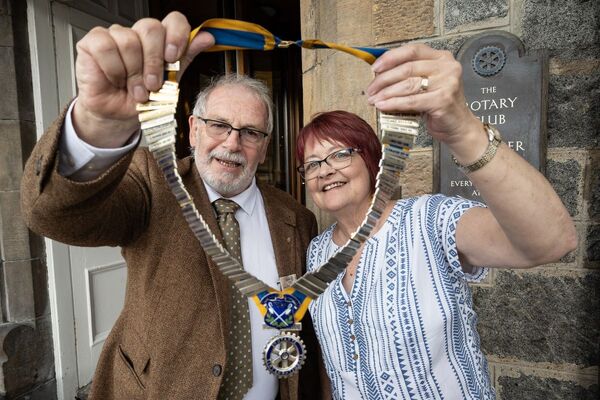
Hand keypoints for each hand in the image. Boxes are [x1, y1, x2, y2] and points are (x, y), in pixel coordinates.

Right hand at [72, 11, 214, 147]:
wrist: (118, 116)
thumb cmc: (142, 99)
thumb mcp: (170, 82)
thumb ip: (186, 58)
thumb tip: (207, 38)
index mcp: (159, 40)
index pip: (173, 20)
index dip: (176, 35)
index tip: (173, 57)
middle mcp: (137, 34)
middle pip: (150, 28)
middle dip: (154, 62)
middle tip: (152, 84)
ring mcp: (114, 35)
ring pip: (129, 41)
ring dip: (133, 73)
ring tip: (134, 89)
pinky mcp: (93, 42)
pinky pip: (106, 48)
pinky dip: (113, 70)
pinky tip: (115, 80)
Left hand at [366, 44, 484, 156]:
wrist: (458, 126)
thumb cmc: (439, 105)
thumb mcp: (426, 84)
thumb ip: (409, 75)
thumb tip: (379, 74)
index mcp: (442, 57)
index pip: (412, 50)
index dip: (391, 57)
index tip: (375, 68)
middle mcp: (447, 67)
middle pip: (407, 67)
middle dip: (384, 79)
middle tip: (370, 89)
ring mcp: (447, 83)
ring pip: (408, 84)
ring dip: (386, 92)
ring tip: (373, 99)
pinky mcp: (443, 100)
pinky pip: (411, 101)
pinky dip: (394, 103)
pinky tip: (382, 106)